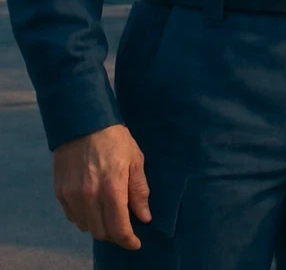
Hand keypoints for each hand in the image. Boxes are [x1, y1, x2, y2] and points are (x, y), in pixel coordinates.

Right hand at [53, 124, 150, 249]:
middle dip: (115, 235)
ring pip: (86, 227)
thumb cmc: (115, 139)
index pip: (119, 227)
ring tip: (111, 216)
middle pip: (101, 232)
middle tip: (125, 229)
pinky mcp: (60, 193)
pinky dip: (85, 218)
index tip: (136, 243)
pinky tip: (94, 208)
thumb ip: (139, 191)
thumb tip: (144, 216)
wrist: (83, 122)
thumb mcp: (135, 160)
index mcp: (111, 188)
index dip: (128, 240)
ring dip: (100, 227)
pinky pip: (73, 217)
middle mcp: (89, 197)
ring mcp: (72, 196)